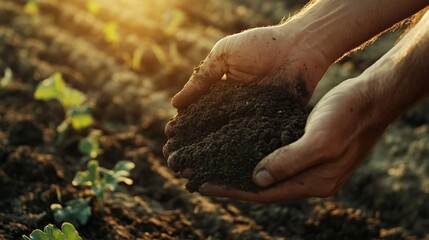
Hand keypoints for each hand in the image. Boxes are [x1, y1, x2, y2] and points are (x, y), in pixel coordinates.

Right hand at [164, 24, 328, 157]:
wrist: (300, 47)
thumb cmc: (261, 45)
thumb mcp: (224, 55)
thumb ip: (202, 78)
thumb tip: (175, 103)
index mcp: (220, 92)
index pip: (196, 114)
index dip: (182, 128)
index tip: (169, 140)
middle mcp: (233, 109)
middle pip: (208, 133)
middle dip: (191, 148)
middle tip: (175, 163)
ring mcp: (251, 119)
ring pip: (226, 143)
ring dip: (210, 158)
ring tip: (193, 174)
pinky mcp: (270, 126)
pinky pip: (251, 144)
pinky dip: (238, 157)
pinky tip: (224, 171)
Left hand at [199, 77, 388, 202]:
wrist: (371, 97)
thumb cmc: (349, 115)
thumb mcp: (321, 140)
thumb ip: (290, 162)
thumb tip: (256, 179)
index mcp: (313, 183)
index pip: (264, 193)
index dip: (233, 190)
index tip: (204, 185)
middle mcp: (308, 178)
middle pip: (261, 186)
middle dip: (230, 182)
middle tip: (199, 176)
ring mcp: (307, 164)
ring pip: (265, 171)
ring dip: (239, 168)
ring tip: (213, 163)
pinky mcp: (304, 147)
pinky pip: (273, 156)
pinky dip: (253, 154)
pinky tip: (238, 146)